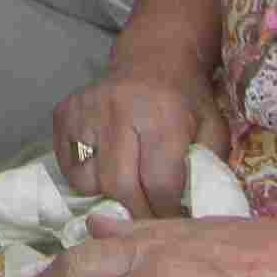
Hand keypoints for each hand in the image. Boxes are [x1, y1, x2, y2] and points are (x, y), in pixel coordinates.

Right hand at [52, 46, 228, 219]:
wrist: (153, 57)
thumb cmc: (186, 99)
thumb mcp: (213, 130)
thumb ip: (207, 169)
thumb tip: (194, 213)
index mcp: (161, 115)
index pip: (160, 183)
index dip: (168, 211)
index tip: (173, 219)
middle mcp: (118, 109)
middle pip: (120, 186)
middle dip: (137, 212)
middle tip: (148, 215)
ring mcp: (86, 110)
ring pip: (88, 180)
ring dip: (108, 194)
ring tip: (126, 186)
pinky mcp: (64, 113)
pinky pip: (67, 166)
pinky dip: (86, 176)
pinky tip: (106, 166)